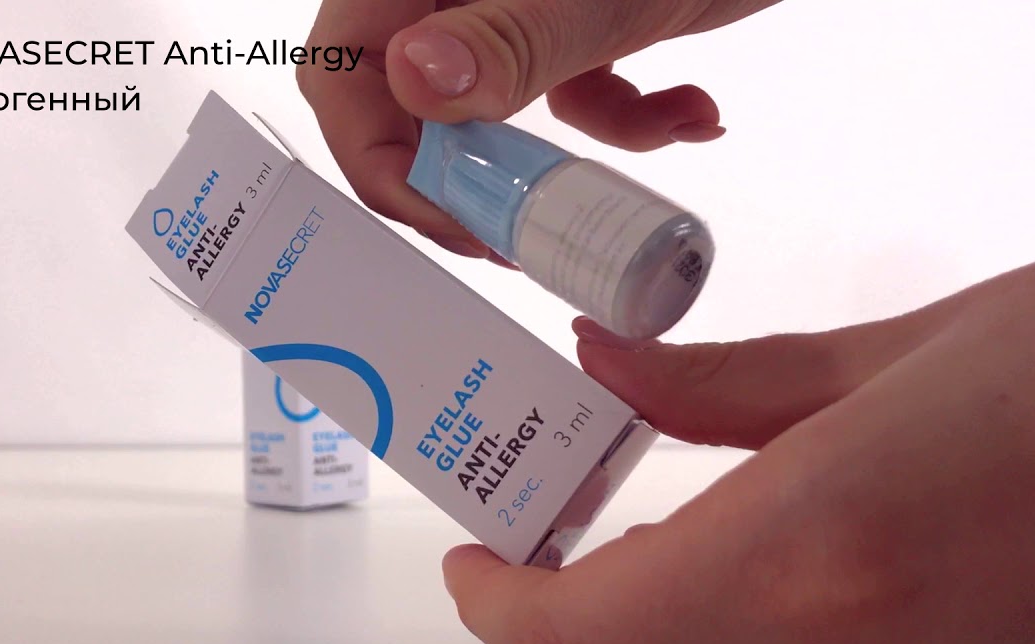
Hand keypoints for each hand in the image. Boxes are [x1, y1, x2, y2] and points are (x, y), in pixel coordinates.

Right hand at [297, 0, 780, 257]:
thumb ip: (510, 37)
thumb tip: (416, 81)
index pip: (343, 65)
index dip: (376, 151)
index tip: (446, 212)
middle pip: (411, 98)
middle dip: (472, 169)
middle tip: (515, 230)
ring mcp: (512, 2)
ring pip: (492, 108)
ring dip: (559, 155)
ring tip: (611, 176)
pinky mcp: (572, 18)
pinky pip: (565, 90)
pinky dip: (625, 117)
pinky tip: (690, 110)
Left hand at [442, 251, 1034, 643]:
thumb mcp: (911, 349)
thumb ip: (725, 382)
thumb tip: (607, 371)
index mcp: (833, 548)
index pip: (588, 642)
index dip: (503, 612)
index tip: (480, 565)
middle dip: (575, 640)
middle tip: (558, 554)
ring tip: (671, 566)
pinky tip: (790, 605)